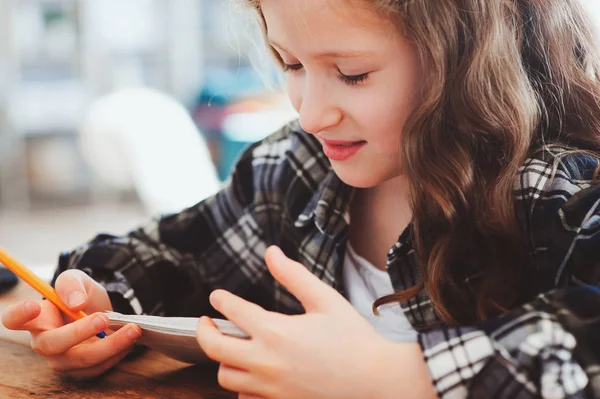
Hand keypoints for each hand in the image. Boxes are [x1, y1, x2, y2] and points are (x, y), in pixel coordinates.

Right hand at [1, 269, 140, 379]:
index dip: (19, 315)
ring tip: (132, 329)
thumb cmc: (81, 296)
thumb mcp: (78, 279)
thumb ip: (72, 284)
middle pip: (51, 344)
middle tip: (103, 317)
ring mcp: (62, 360)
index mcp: (36, 318)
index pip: (13, 319)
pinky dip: (118, 353)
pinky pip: (98, 368)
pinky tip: (131, 339)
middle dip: (79, 332)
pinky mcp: (82, 371)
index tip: (34, 306)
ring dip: (110, 346)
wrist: (102, 309)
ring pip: (80, 360)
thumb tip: (75, 303)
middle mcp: (44, 342)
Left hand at [196, 246, 435, 398]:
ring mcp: (270, 388)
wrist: (377, 381)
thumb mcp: (325, 299)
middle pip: (215, 348)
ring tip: (231, 348)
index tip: (217, 296)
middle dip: (204, 331)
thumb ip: (294, 275)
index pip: (233, 311)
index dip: (221, 300)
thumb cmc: (353, 338)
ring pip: (226, 377)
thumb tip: (271, 252)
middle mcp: (266, 362)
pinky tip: (252, 376)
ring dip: (223, 360)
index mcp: (276, 331)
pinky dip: (242, 387)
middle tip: (206, 322)